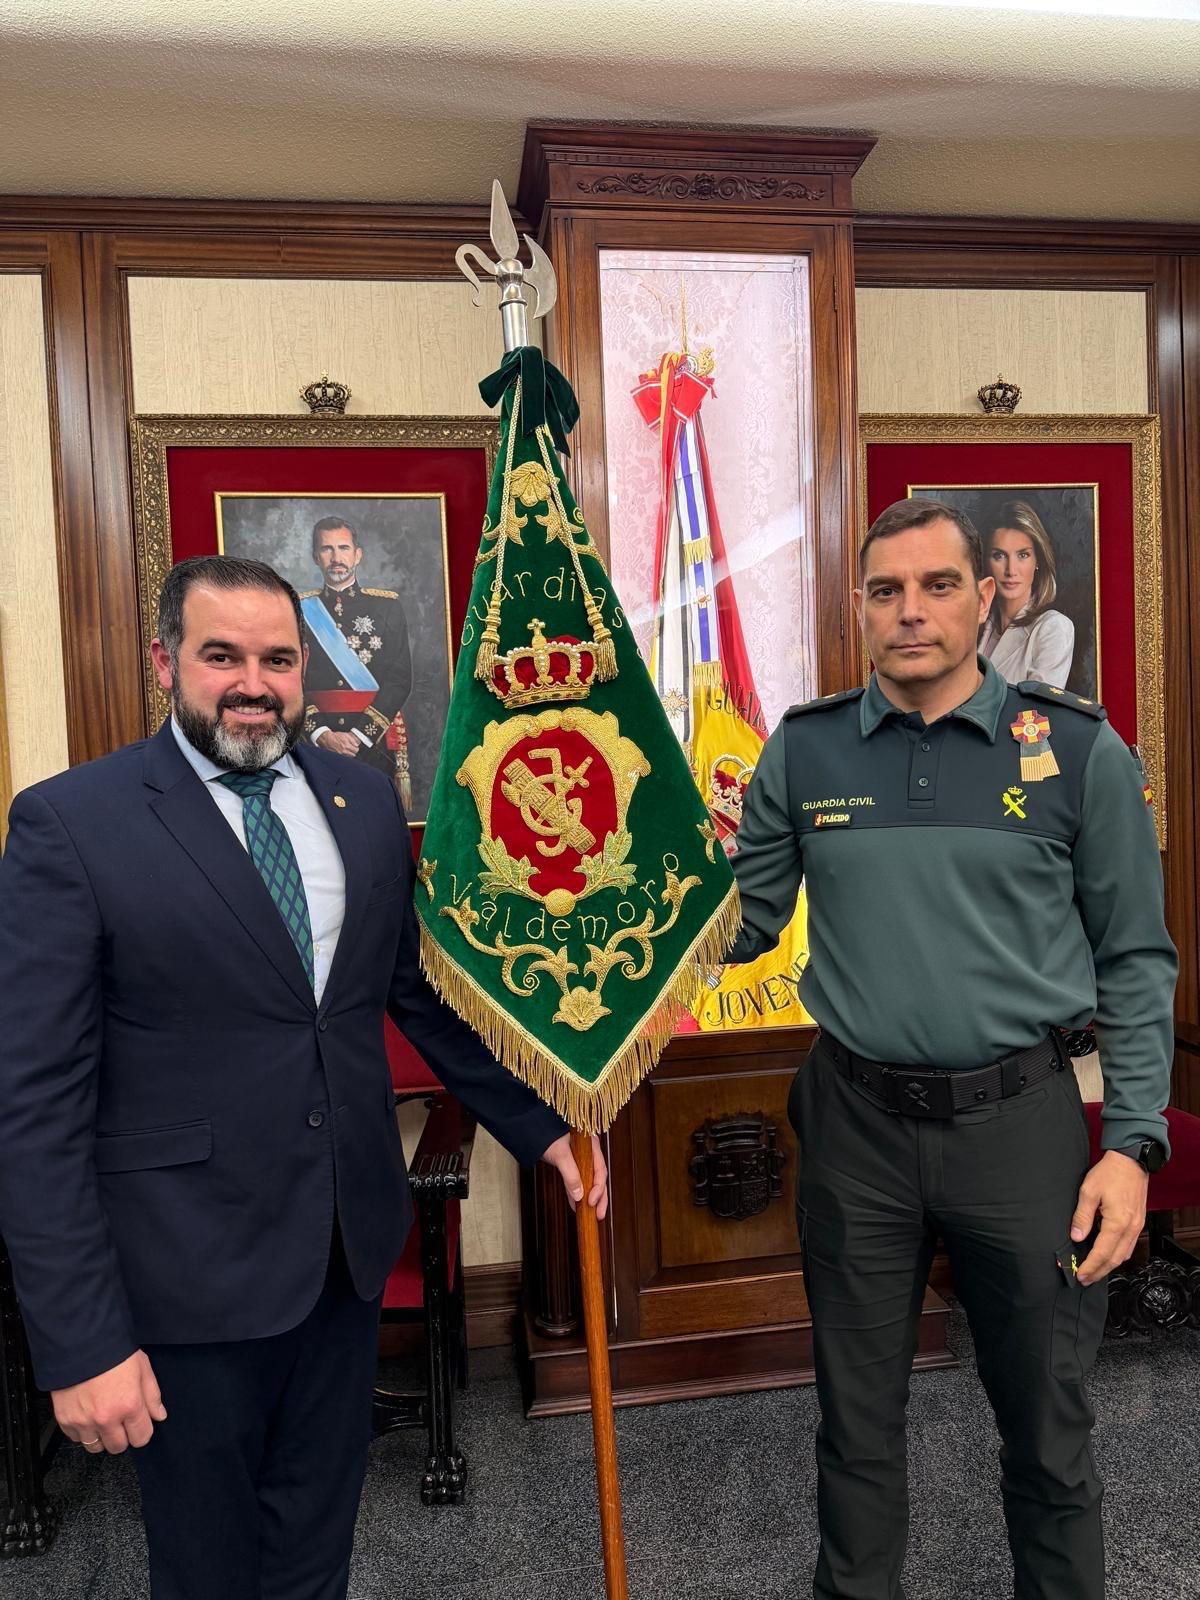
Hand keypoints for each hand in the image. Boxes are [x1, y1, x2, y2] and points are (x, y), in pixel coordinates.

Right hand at [52, 1350, 166, 1453]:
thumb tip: (159, 1416)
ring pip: (96, 1446)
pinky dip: (82, 1431)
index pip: (141, 1438)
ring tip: (102, 1418)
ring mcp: (83, 1421)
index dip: (141, 1431)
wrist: (80, 1342)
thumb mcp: (142, 1368)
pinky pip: (76, 1438)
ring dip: (101, 1436)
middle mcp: (106, 1418)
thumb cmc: (113, 1352)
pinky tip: (87, 1413)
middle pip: (118, 1447)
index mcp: (129, 1405)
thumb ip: (152, 1396)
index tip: (138, 1423)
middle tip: (119, 1419)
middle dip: (122, 1436)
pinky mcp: (65, 1420)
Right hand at [315, 730, 360, 757]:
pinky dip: (345, 755)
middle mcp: (343, 751)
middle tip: (351, 748)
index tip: (355, 747)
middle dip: (353, 751)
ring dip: (349, 754)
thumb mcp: (345, 735)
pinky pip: (344, 757)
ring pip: (348, 756)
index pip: (356, 750)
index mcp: (346, 745)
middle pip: (353, 755)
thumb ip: (352, 740)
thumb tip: (356, 744)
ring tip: (347, 749)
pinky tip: (343, 751)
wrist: (327, 739)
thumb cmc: (335, 736)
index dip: (356, 748)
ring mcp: (340, 754)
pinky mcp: (337, 755)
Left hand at [541, 1132, 608, 1220]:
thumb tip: (579, 1196)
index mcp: (591, 1146)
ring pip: (588, 1182)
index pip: (600, 1170)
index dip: (598, 1188)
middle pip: (598, 1178)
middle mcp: (589, 1153)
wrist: (532, 1129)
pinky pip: (576, 1182)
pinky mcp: (570, 1165)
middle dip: (599, 1198)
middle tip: (599, 1215)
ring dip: (589, 1198)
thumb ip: (570, 1175)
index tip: (592, 1202)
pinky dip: (576, 1193)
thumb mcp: (560, 1155)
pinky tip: (576, 1205)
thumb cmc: (547, 1135)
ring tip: (590, 1215)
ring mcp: (580, 1160)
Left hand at [1070, 1150, 1148, 1284]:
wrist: (1131, 1161)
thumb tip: (1076, 1237)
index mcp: (1117, 1223)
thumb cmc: (1110, 1173)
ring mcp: (1137, 1227)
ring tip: (1093, 1271)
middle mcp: (1130, 1229)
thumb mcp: (1088, 1191)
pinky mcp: (1138, 1223)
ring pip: (1123, 1255)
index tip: (1079, 1275)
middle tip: (1084, 1279)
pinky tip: (1107, 1256)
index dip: (1090, 1267)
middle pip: (1114, 1260)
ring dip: (1108, 1266)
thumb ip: (1082, 1216)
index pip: (1102, 1253)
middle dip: (1098, 1272)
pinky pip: (1129, 1246)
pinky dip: (1117, 1255)